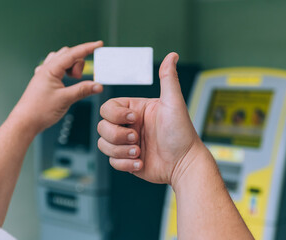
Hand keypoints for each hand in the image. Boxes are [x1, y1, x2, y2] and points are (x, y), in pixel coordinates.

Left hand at [11, 41, 103, 134]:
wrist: (25, 122)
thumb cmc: (40, 111)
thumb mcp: (66, 99)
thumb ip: (83, 90)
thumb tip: (98, 85)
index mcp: (50, 70)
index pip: (72, 54)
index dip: (87, 48)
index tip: (98, 44)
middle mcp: (46, 69)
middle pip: (68, 55)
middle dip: (79, 64)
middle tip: (80, 79)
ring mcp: (44, 74)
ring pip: (62, 61)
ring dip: (72, 67)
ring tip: (74, 81)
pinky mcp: (44, 81)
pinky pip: (57, 69)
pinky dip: (65, 71)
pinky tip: (66, 80)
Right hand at [97, 53, 207, 186]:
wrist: (184, 164)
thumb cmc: (181, 133)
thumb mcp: (173, 102)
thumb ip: (168, 78)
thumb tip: (173, 55)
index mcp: (136, 110)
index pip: (108, 108)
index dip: (115, 115)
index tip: (134, 119)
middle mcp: (129, 126)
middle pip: (102, 126)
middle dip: (118, 135)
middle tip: (137, 138)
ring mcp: (127, 143)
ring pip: (103, 144)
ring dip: (120, 151)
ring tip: (139, 152)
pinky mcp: (127, 160)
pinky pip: (112, 161)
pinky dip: (125, 164)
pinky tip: (141, 162)